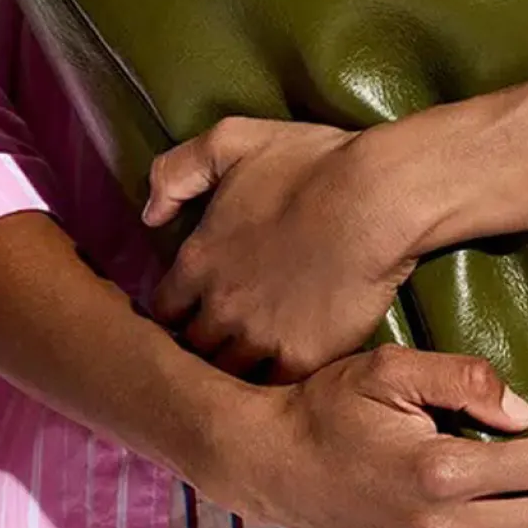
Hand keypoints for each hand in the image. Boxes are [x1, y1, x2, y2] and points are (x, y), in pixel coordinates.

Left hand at [141, 115, 421, 382]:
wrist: (379, 198)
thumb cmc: (311, 164)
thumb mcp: (231, 140)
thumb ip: (176, 171)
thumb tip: (149, 215)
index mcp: (197, 261)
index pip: (163, 310)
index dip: (177, 312)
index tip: (194, 310)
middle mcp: (219, 306)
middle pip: (191, 348)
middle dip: (203, 343)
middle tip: (225, 338)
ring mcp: (258, 337)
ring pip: (228, 374)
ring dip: (237, 367)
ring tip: (253, 361)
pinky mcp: (300, 358)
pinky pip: (272, 387)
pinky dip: (275, 381)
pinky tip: (286, 369)